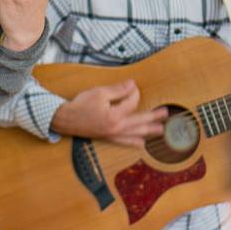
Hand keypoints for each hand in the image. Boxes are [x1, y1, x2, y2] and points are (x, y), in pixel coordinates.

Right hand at [51, 79, 166, 147]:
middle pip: (139, 121)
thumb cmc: (81, 105)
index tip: (132, 86)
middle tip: (165, 114)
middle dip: (153, 116)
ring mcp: (113, 134)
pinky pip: (124, 142)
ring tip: (161, 130)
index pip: (132, 102)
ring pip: (135, 133)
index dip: (133, 92)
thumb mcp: (99, 92)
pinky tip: (141, 144)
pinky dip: (133, 142)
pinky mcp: (108, 137)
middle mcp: (116, 127)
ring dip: (148, 131)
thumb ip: (118, 90)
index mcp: (115, 115)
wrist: (65, 119)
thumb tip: (133, 85)